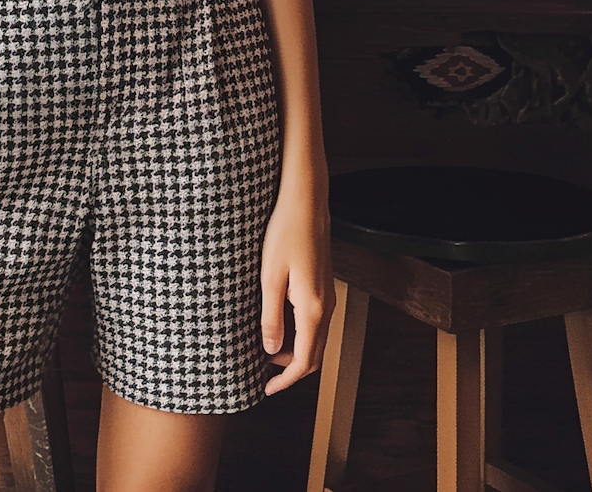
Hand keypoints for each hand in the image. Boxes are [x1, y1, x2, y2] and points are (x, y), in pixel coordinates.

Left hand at [259, 179, 333, 394]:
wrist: (305, 201)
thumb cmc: (285, 233)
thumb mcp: (270, 277)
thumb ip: (271, 317)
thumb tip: (271, 350)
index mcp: (313, 308)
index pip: (305, 361)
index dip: (286, 380)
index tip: (267, 389)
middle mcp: (326, 306)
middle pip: (314, 354)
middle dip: (290, 370)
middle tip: (264, 376)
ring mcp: (327, 295)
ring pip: (315, 338)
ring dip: (295, 351)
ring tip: (266, 352)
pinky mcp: (322, 284)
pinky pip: (314, 321)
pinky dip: (299, 334)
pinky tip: (279, 324)